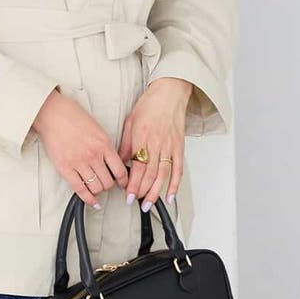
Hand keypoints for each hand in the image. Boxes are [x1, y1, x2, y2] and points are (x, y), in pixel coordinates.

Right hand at [32, 89, 128, 209]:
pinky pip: (80, 190)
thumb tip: (113, 163)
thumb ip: (106, 146)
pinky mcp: (65, 168)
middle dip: (109, 185)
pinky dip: (88, 199)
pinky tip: (92, 201)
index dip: (124, 181)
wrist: (53, 113)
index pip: (120, 170)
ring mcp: (79, 162)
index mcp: (104, 143)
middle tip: (107, 184)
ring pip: (96, 188)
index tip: (123, 184)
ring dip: (98, 191)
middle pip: (108, 182)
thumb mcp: (97, 129)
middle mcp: (93, 155)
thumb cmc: (73, 117)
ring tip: (97, 188)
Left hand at [117, 78, 191, 211]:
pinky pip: (178, 170)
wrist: (169, 93)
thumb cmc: (149, 105)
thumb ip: (125, 144)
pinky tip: (170, 196)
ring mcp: (169, 147)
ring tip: (148, 205)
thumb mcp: (130, 122)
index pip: (137, 167)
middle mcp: (156, 144)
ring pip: (163, 176)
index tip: (126, 194)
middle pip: (149, 175)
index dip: (131, 184)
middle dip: (141, 191)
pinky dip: (175, 185)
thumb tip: (120, 163)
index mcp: (142, 137)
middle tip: (134, 202)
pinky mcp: (179, 147)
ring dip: (155, 193)